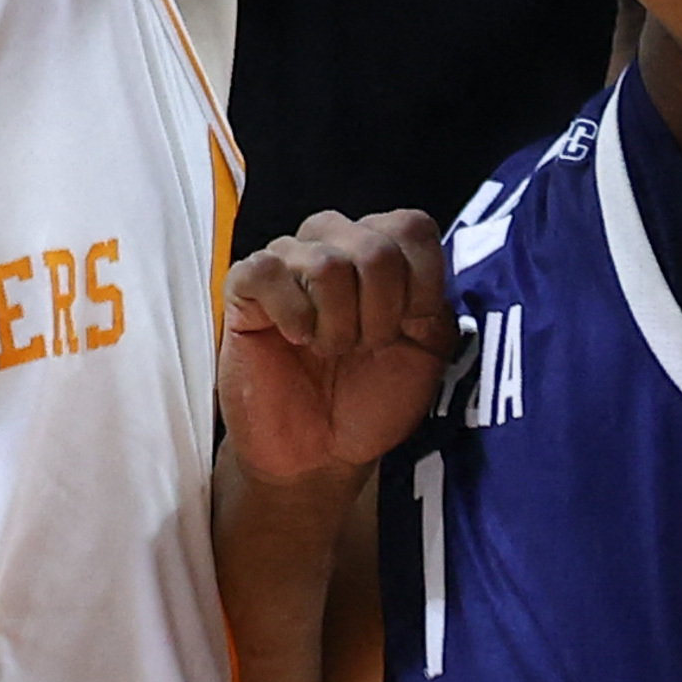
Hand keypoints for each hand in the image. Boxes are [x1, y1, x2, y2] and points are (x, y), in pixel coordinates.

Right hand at [220, 210, 458, 485]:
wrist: (321, 453)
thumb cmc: (371, 399)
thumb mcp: (428, 351)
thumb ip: (437, 299)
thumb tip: (431, 267)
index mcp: (382, 248)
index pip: (412, 227)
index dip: (421, 284)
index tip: (409, 328)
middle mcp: (334, 242)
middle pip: (375, 247)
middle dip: (381, 315)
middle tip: (364, 347)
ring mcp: (287, 260)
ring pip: (326, 264)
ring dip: (338, 326)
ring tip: (329, 349)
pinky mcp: (244, 287)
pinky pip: (268, 271)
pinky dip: (293, 315)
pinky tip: (296, 338)